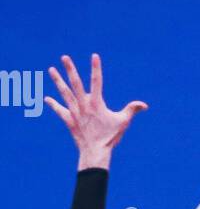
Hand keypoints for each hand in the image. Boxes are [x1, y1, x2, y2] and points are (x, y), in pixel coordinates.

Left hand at [46, 54, 146, 169]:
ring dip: (58, 81)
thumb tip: (144, 105)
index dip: (96, 68)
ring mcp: (74, 112)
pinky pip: (59, 111)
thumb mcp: (123, 122)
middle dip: (70, 69)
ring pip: (64, 93)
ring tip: (51, 70)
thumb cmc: (110, 137)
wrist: (95, 152)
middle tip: (64, 57)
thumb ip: (132, 110)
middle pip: (75, 83)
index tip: (94, 56)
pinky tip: (47, 99)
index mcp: (97, 103)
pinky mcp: (69, 120)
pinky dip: (54, 105)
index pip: (96, 81)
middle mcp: (83, 105)